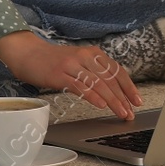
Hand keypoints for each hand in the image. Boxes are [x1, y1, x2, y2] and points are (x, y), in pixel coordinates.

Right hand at [0, 30, 141, 120]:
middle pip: (110, 79)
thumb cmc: (53, 60)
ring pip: (98, 84)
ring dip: (112, 100)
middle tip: (130, 113)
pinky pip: (80, 86)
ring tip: (120, 113)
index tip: (137, 100)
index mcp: (93, 53)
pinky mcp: (59, 74)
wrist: (27, 52)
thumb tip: (112, 89)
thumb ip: (94, 72)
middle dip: (123, 98)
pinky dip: (93, 96)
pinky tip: (101, 105)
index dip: (129, 86)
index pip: (117, 70)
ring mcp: (73, 65)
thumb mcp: (78, 61)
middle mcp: (86, 57)